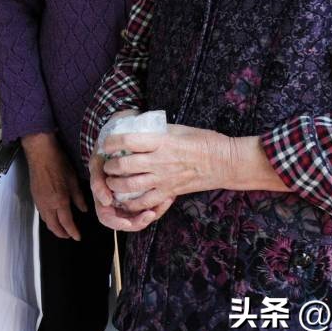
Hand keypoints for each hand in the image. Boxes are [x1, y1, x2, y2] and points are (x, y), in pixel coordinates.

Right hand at [21, 132, 86, 239]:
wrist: (40, 153)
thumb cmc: (58, 163)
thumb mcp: (73, 179)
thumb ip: (78, 197)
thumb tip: (84, 209)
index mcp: (60, 200)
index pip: (66, 223)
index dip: (72, 232)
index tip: (77, 237)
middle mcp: (48, 204)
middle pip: (53, 226)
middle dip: (62, 234)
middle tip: (69, 236)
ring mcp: (39, 201)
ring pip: (46, 220)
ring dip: (53, 227)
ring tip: (62, 229)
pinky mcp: (34, 196)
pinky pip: (41, 213)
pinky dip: (47, 219)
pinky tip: (52, 216)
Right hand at [88, 151, 171, 230]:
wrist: (121, 140)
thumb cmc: (106, 151)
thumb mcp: (98, 163)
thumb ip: (97, 181)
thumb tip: (106, 202)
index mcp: (103, 196)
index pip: (106, 217)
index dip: (115, 222)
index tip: (127, 222)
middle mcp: (116, 201)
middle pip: (126, 223)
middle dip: (138, 222)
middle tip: (149, 215)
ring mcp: (130, 199)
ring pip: (141, 217)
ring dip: (152, 214)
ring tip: (162, 204)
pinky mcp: (144, 194)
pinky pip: (152, 207)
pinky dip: (159, 206)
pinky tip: (167, 199)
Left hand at [96, 124, 230, 215]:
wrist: (224, 162)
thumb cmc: (202, 141)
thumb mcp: (176, 129)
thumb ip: (155, 132)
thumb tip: (135, 129)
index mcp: (160, 141)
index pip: (127, 140)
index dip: (111, 142)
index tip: (107, 143)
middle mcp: (159, 160)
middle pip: (124, 165)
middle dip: (110, 166)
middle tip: (107, 164)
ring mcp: (164, 178)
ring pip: (131, 185)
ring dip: (116, 184)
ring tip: (112, 181)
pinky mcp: (170, 192)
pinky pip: (146, 201)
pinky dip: (131, 202)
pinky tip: (125, 199)